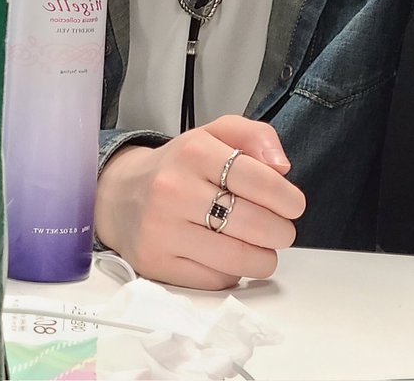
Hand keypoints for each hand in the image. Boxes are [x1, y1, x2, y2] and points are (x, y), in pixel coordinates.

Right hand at [94, 115, 304, 289]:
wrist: (120, 194)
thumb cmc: (179, 165)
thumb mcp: (214, 134)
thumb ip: (255, 136)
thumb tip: (282, 166)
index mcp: (193, 151)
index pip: (256, 178)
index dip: (285, 197)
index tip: (294, 205)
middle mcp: (174, 189)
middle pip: (251, 223)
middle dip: (280, 231)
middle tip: (282, 230)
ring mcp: (163, 229)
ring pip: (236, 258)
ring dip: (263, 258)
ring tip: (263, 248)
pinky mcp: (156, 264)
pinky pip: (214, 280)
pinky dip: (232, 273)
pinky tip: (230, 257)